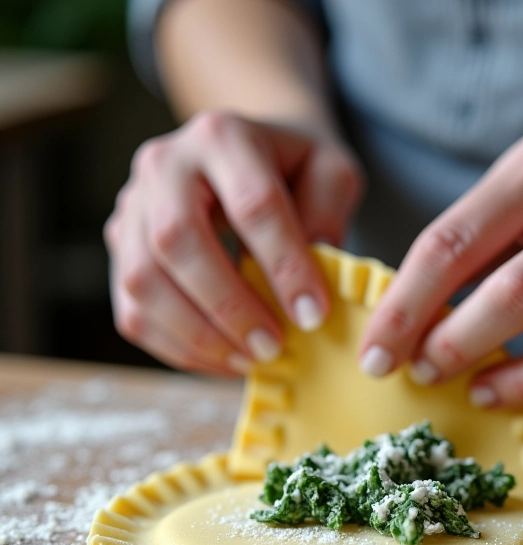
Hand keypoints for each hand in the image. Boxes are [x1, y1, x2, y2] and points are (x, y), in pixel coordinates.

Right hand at [106, 111, 361, 374]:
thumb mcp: (331, 173)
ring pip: (143, 281)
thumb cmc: (295, 170)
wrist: (246, 155)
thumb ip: (328, 217)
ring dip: (199, 335)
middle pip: (177, 240)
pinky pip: (133, 311)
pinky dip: (179, 347)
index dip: (284, 266)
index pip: (253, 204)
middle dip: (230, 306)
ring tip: (251, 360)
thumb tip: (310, 281)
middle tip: (274, 347)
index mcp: (223, 136)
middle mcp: (164, 165)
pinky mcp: (122, 248)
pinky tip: (225, 360)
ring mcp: (132, 207)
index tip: (313, 315)